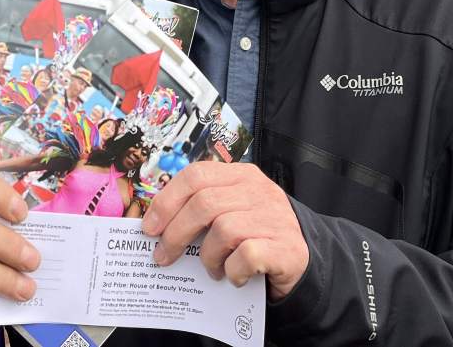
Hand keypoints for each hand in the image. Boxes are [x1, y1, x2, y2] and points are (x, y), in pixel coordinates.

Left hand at [143, 162, 307, 299]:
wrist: (303, 260)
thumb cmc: (257, 235)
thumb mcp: (232, 210)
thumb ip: (201, 208)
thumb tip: (155, 224)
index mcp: (241, 176)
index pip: (196, 175)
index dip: (167, 201)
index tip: (149, 227)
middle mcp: (259, 191)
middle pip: (204, 204)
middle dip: (175, 233)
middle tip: (163, 256)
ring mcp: (274, 218)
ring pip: (223, 230)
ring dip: (208, 256)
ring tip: (211, 268)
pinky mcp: (285, 247)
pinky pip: (246, 256)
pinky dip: (233, 270)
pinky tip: (233, 276)